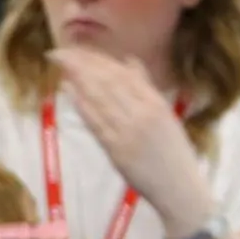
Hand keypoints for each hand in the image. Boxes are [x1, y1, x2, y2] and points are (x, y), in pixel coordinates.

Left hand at [52, 46, 214, 227]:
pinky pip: (96, 123)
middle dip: (81, 63)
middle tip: (59, 52)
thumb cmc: (174, 153)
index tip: (78, 49)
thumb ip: (146, 87)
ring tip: (60, 64)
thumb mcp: (165, 113)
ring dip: (78, 78)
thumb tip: (129, 61)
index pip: (121, 73)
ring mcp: (128, 131)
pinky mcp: (117, 150)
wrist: (180, 189)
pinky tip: (68, 91)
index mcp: (155, 102)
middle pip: (107, 81)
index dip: (97, 59)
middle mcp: (142, 112)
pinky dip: (82, 105)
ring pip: (100, 98)